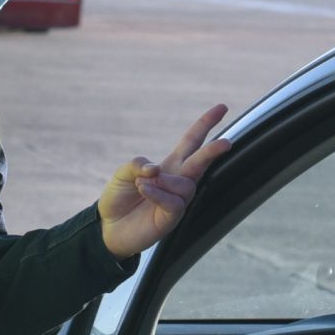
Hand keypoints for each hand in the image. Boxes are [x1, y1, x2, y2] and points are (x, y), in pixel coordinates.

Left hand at [98, 105, 234, 260]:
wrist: (107, 227)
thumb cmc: (118, 197)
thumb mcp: (123, 173)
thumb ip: (138, 164)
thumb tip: (156, 169)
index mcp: (170, 164)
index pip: (192, 140)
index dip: (206, 124)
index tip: (222, 107)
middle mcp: (178, 180)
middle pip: (201, 161)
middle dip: (213, 151)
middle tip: (226, 143)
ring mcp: (177, 200)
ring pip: (186, 185)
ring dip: (166, 181)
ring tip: (143, 184)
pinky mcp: (171, 218)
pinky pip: (174, 202)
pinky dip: (158, 193)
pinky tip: (144, 190)